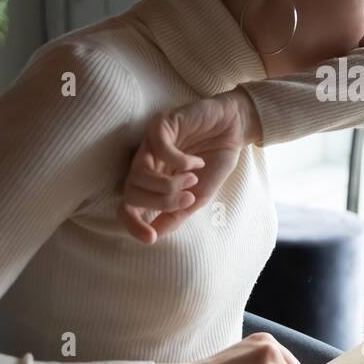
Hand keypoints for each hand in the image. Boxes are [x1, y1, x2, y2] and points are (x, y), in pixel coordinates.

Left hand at [117, 89, 260, 242]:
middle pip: (130, 192)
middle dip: (159, 203)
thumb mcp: (199, 195)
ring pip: (138, 174)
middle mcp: (146, 163)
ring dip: (168, 185)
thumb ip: (176, 214)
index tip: (150, 239)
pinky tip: (197, 161)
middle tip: (187, 200)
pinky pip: (159, 149)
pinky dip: (180, 162)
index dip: (133, 224)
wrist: (234, 129)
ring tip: (193, 180)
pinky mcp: (160, 124)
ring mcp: (150, 143)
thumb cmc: (215, 160)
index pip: (129, 206)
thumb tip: (154, 236)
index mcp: (152, 182)